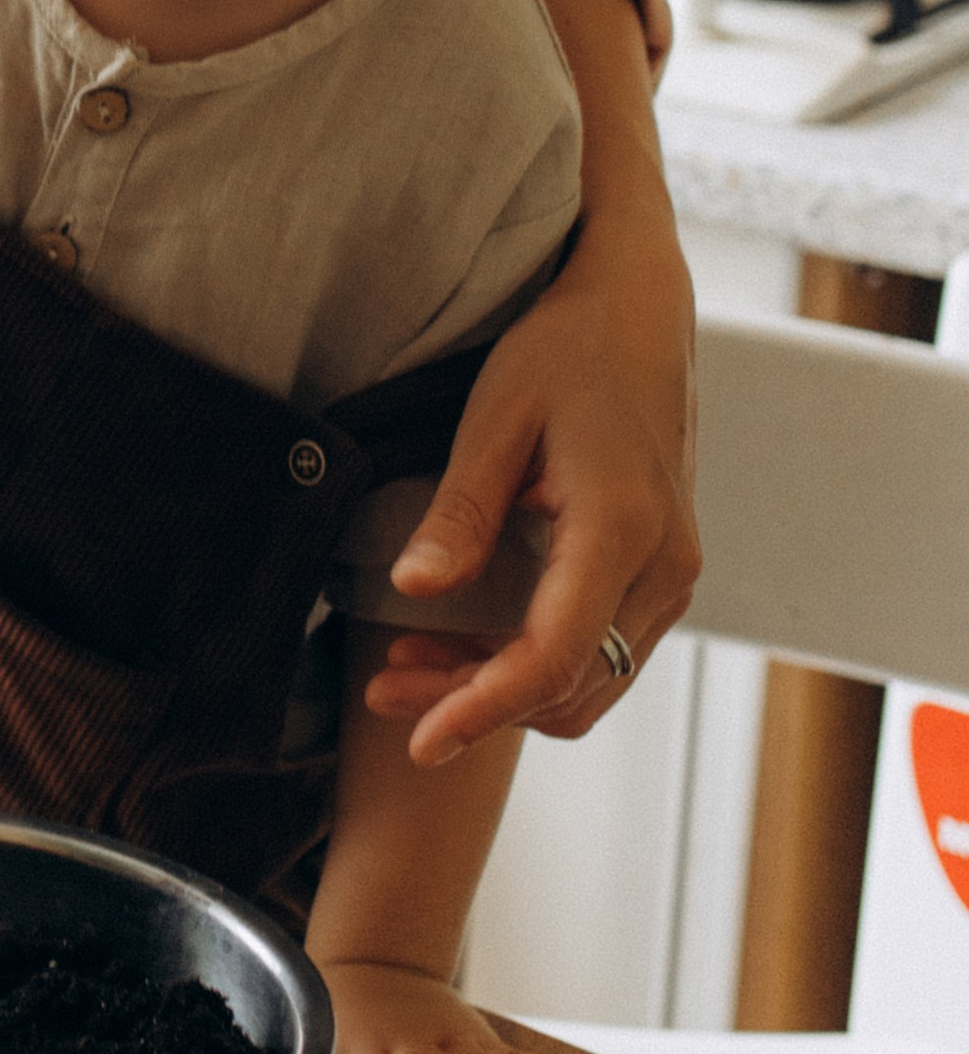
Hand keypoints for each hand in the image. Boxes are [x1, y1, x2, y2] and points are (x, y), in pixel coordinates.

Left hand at [366, 208, 698, 765]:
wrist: (639, 310)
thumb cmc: (564, 349)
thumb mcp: (495, 418)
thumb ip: (460, 511)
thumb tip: (414, 592)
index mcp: (623, 529)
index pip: (552, 657)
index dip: (482, 708)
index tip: (421, 743)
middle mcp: (664, 566)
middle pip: (570, 686)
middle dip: (476, 705)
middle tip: (381, 691)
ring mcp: (671, 574)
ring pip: (589, 680)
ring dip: (502, 691)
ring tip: (405, 670)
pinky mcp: (660, 571)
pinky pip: (601, 650)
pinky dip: (533, 665)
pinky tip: (462, 644)